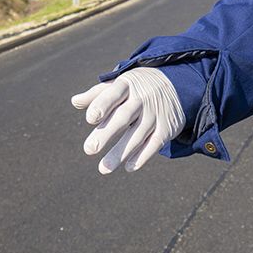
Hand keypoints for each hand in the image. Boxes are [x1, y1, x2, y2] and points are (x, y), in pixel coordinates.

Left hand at [71, 67, 185, 173]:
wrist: (177, 84)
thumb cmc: (138, 87)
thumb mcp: (120, 84)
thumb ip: (98, 94)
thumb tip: (74, 101)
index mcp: (127, 85)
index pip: (113, 94)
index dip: (102, 105)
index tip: (91, 118)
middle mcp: (143, 99)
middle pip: (124, 117)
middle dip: (107, 133)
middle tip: (89, 149)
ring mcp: (155, 114)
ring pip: (137, 135)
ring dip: (120, 153)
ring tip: (103, 169)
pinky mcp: (167, 128)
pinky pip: (154, 144)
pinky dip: (142, 156)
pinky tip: (128, 167)